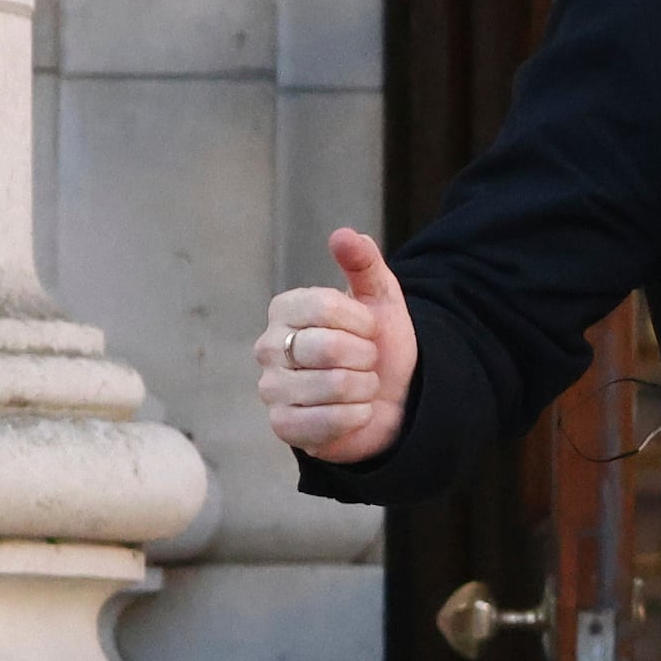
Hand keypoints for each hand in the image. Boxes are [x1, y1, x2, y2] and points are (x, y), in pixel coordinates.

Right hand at [258, 228, 418, 464]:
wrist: (392, 399)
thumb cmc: (378, 347)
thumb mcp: (381, 300)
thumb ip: (364, 264)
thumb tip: (344, 235)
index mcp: (285, 310)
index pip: (323, 306)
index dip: (361, 321)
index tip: (369, 330)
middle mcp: (268, 347)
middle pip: (328, 347)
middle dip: (365, 356)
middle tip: (366, 362)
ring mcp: (271, 389)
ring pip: (334, 385)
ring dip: (365, 388)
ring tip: (360, 386)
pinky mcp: (283, 426)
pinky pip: (329, 420)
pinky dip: (357, 416)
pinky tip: (355, 412)